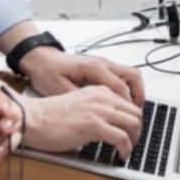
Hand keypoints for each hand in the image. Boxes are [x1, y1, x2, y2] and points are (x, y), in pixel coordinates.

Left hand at [20, 47, 144, 105]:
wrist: (40, 59)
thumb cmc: (47, 72)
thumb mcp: (60, 90)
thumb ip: (81, 102)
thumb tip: (96, 117)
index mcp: (94, 69)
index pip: (120, 87)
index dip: (126, 106)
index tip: (127, 121)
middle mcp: (103, 64)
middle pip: (133, 77)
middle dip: (139, 97)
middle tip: (136, 115)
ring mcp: (104, 64)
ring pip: (131, 75)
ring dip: (135, 92)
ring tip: (131, 110)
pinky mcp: (102, 67)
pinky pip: (122, 77)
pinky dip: (126, 89)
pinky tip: (120, 103)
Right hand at [22, 86, 143, 155]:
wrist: (32, 119)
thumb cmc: (49, 116)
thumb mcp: (79, 104)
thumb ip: (95, 108)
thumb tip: (109, 123)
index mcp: (99, 91)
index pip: (128, 103)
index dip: (133, 119)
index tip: (131, 130)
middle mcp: (103, 98)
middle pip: (135, 112)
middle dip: (138, 129)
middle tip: (133, 141)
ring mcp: (99, 111)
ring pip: (133, 124)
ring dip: (134, 139)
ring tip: (127, 149)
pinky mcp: (94, 126)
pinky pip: (122, 138)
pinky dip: (126, 148)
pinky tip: (121, 154)